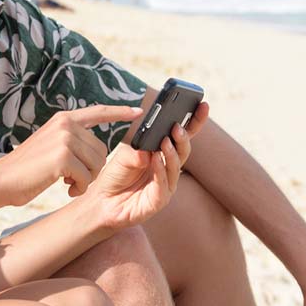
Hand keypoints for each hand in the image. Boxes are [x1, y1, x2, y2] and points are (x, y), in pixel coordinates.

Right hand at [0, 105, 141, 205]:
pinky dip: (79, 188)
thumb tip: (98, 149)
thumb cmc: (27, 168)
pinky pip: (87, 178)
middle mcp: (66, 125)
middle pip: (102, 150)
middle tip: (72, 178)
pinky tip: (65, 188)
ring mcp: (64, 140)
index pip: (98, 112)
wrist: (3, 179)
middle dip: (93, 169)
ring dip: (86, 180)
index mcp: (63, 119)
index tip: (138, 111)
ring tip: (67, 182)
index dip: (120, 112)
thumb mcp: (50, 144)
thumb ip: (71, 139)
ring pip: (97, 165)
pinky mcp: (63, 157)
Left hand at [87, 102, 207, 230]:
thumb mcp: (124, 155)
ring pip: (175, 167)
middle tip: (176, 126)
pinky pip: (163, 185)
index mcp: (162, 153)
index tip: (202, 105)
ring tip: (165, 141)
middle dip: (183, 137)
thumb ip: (137, 150)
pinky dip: (160, 171)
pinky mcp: (158, 201)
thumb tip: (149, 150)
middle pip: (183, 150)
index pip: (182, 136)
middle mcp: (168, 168)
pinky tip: (155, 160)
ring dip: (171, 153)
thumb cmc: (116, 175)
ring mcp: (165, 185)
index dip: (194, 121)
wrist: (103, 201)